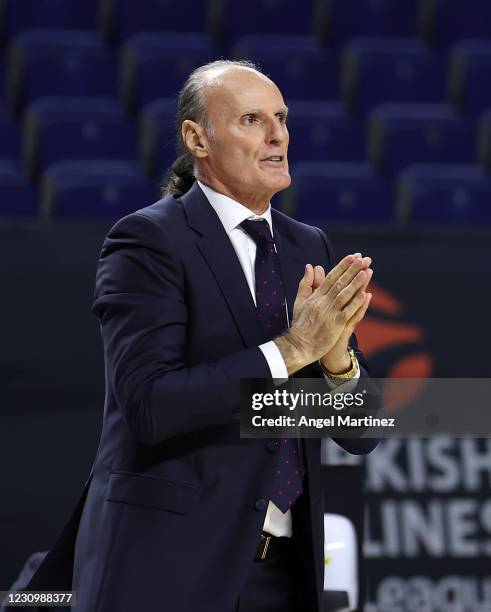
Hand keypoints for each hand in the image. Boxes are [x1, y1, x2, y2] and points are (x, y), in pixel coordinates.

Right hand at [275, 253, 372, 374]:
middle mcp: (322, 303)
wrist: (298, 346)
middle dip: (351, 270)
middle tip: (363, 259)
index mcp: (315, 297)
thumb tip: (310, 266)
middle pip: (339, 283)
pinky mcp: (335, 325)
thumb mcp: (300, 301)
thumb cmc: (300, 325)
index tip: (353, 256)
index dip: (342, 266)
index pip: (330, 277)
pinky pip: (347, 313)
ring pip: (344, 295)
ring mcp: (329, 314)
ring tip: (366, 271)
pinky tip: (365, 295)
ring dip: (355, 283)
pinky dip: (356, 304)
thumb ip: (306, 284)